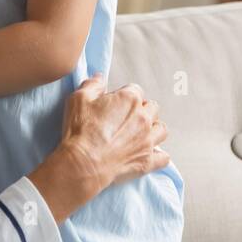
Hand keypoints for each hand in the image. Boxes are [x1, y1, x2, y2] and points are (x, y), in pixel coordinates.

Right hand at [28, 74, 168, 221]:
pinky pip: (163, 157)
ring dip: (153, 129)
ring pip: (161, 130)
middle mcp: (143, 118)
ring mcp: (148, 140)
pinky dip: (158, 156)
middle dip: (142, 110)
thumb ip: (92, 85)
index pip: (135, 90)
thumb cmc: (80, 130)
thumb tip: (100, 78)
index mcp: (129, 99)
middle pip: (152, 108)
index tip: (114, 104)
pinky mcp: (147, 161)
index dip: (123, 96)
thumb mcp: (78, 99)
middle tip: (126, 118)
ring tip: (141, 134)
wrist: (83, 163)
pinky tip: (150, 155)